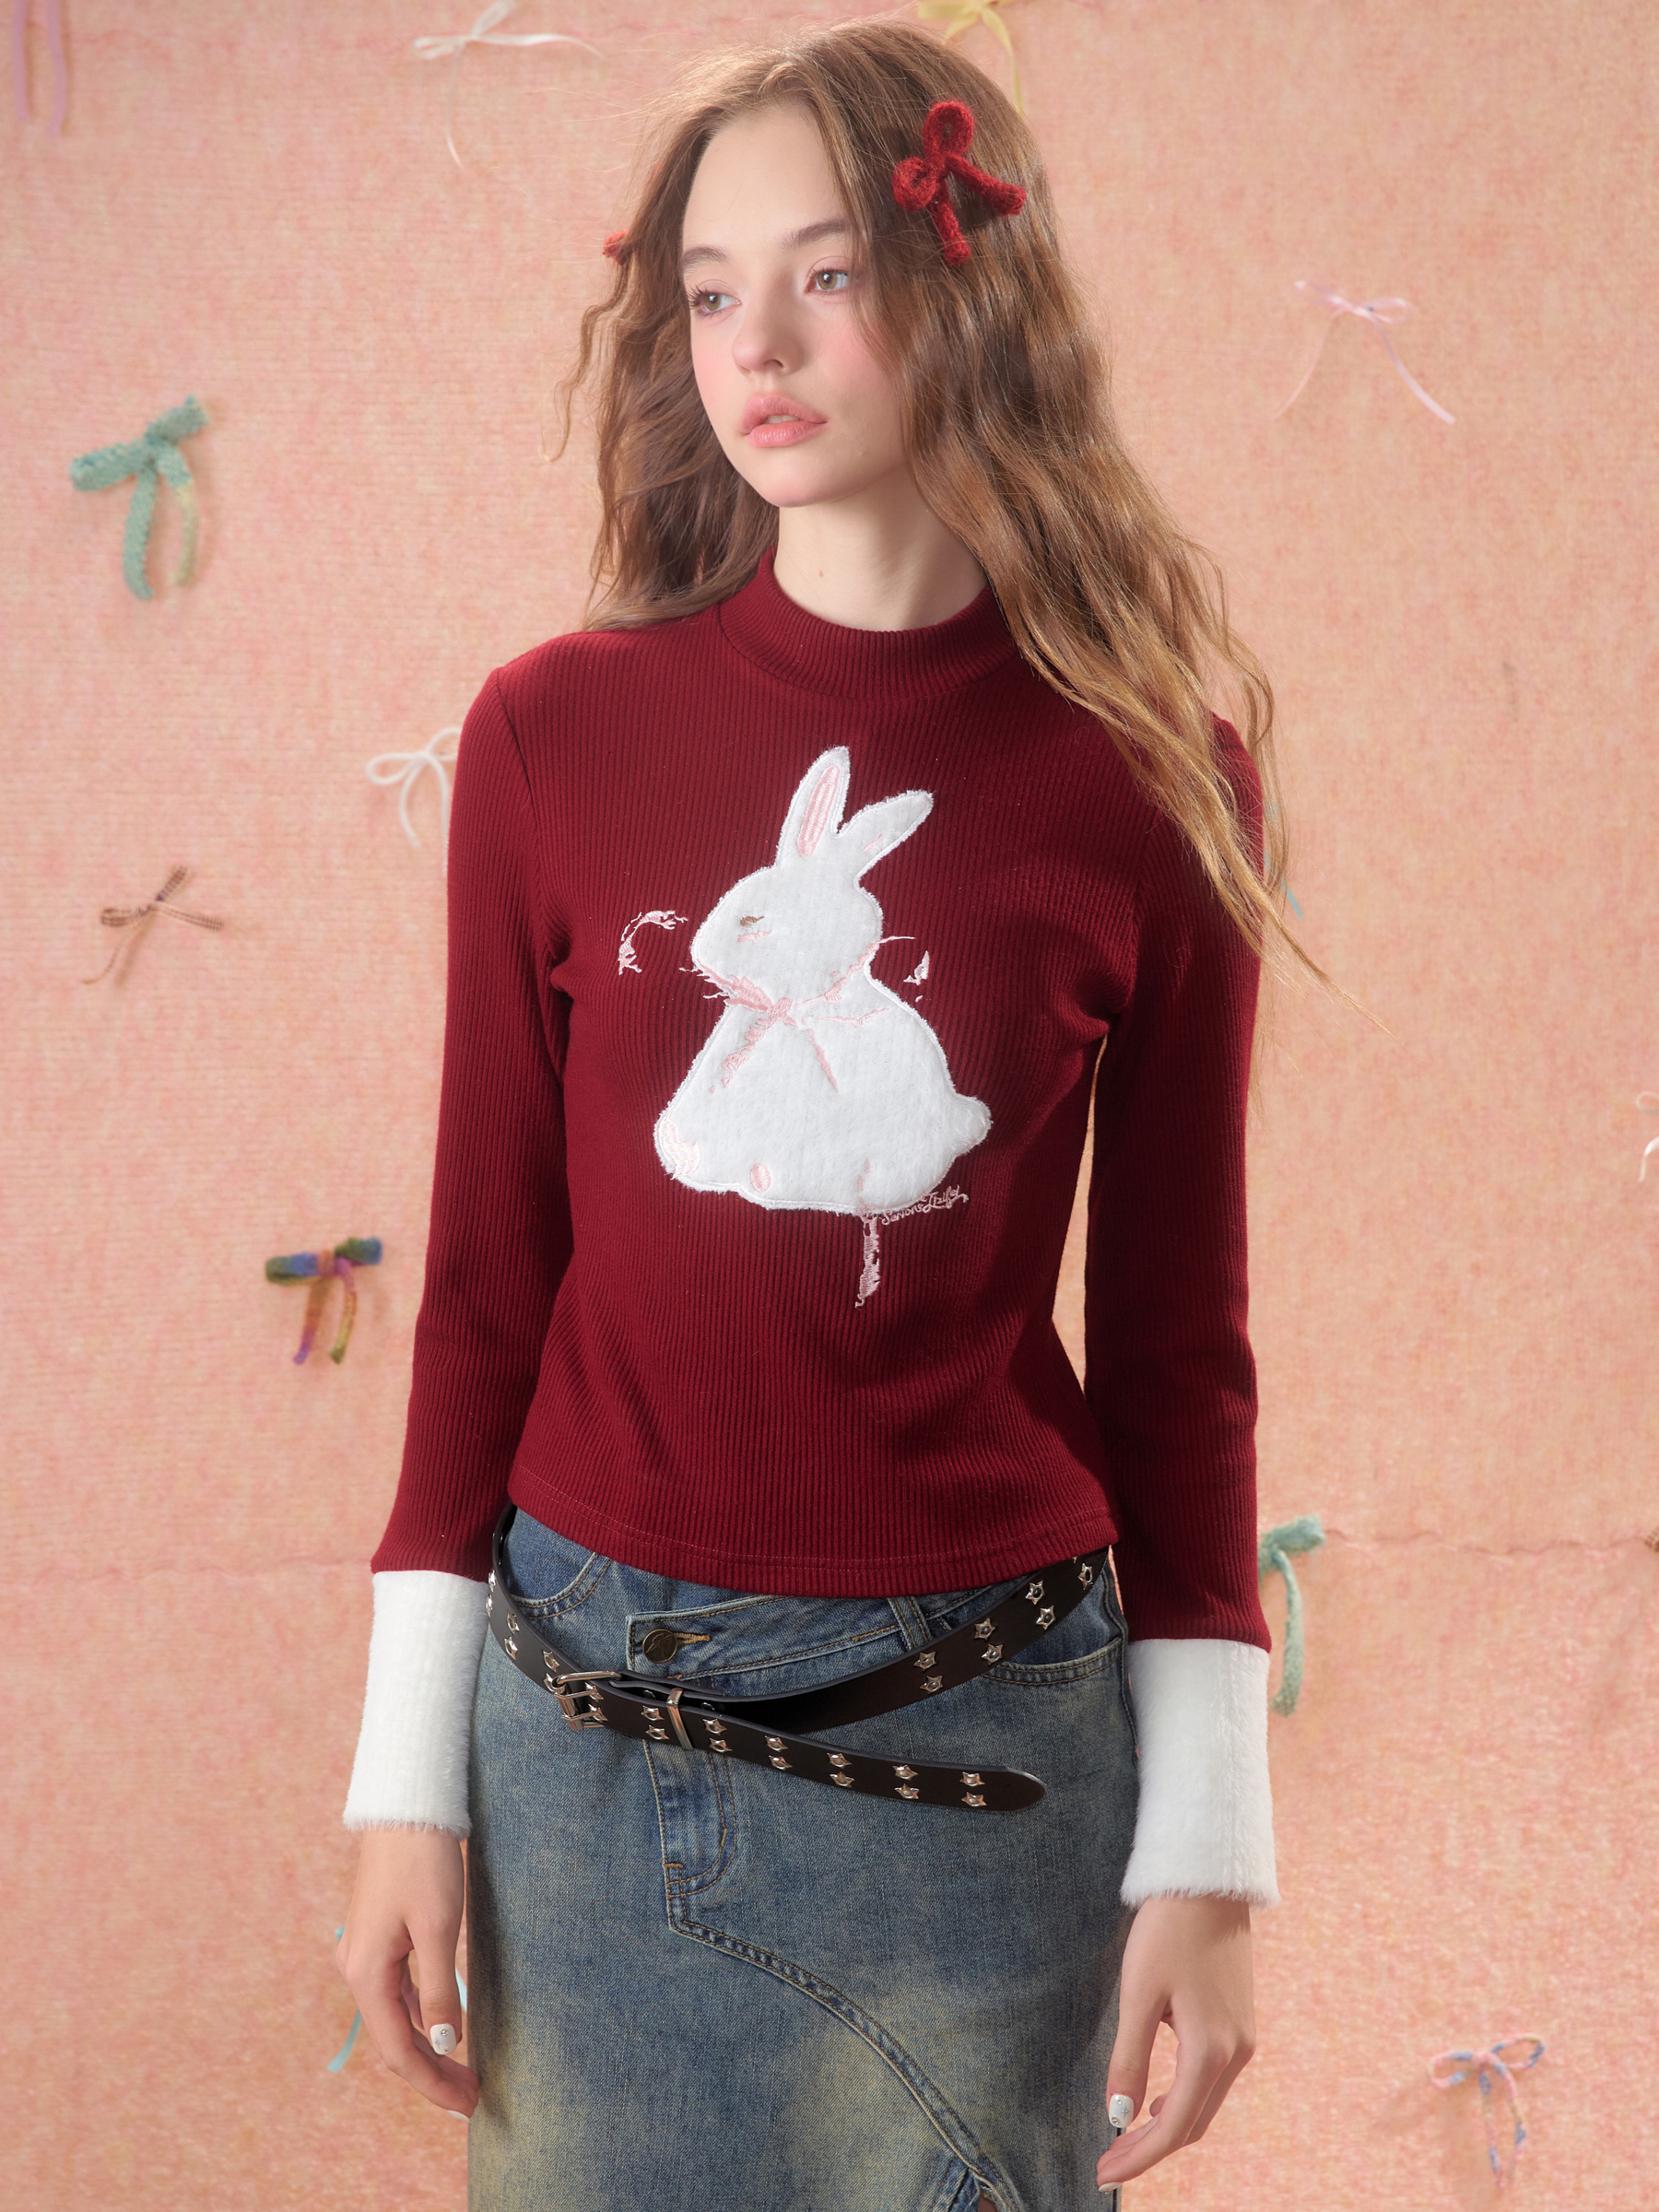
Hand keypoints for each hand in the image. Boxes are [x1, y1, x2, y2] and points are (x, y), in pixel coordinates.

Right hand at [336, 1827, 478, 2118]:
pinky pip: (397, 1991)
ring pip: (395, 2016)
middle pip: (395, 2037)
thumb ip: (439, 1988)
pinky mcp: (378, 1938)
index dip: (432, 2082)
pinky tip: (443, 2025)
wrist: (406, 1808)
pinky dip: (420, 2013)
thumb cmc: (423, 1862)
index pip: (399, 2048)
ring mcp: (364, 1953)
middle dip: (433, 2070)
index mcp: (366, 1973)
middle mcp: (357, 1969)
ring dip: (428, 2045)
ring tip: (463, 2071)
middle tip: (472, 2096)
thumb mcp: (437, 1927)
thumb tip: (443, 2041)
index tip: (467, 2104)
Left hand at [1093, 1893, 1254, 2190]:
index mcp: (1212, 2050)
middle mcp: (1237, 2052)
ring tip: (1125, 2136)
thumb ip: (1129, 2057)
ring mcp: (1244, 2039)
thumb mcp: (1139, 1993)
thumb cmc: (1168, 1931)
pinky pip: (1212, 2080)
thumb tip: (1118, 2115)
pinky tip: (1156, 2098)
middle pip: (1193, 2124)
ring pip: (1205, 2104)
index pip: (1174, 2127)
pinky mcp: (1240, 2023)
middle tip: (1108, 2160)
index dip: (1138, 2157)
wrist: (1209, 1882)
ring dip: (1167, 2126)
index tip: (1103, 2174)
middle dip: (1150, 2148)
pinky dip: (1183, 2099)